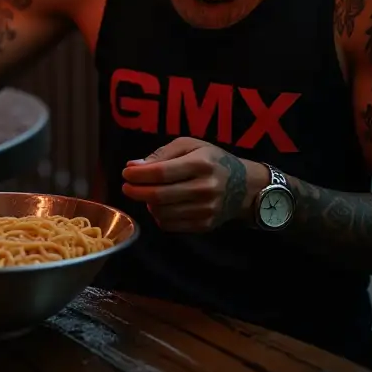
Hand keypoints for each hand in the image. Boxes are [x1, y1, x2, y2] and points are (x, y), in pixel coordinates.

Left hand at [120, 137, 263, 232]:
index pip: (161, 172)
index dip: (138, 174)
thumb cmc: (212, 160)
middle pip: (159, 195)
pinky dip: (159, 216)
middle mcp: (204, 188)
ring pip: (162, 212)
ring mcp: (206, 209)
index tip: (126, 172)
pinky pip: (171, 225)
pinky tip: (160, 205)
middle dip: (136, 191)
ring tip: (147, 194)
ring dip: (148, 203)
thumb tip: (134, 166)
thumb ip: (161, 154)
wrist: (244, 186)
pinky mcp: (205, 225)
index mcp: (200, 163)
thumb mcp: (191, 145)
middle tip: (126, 187)